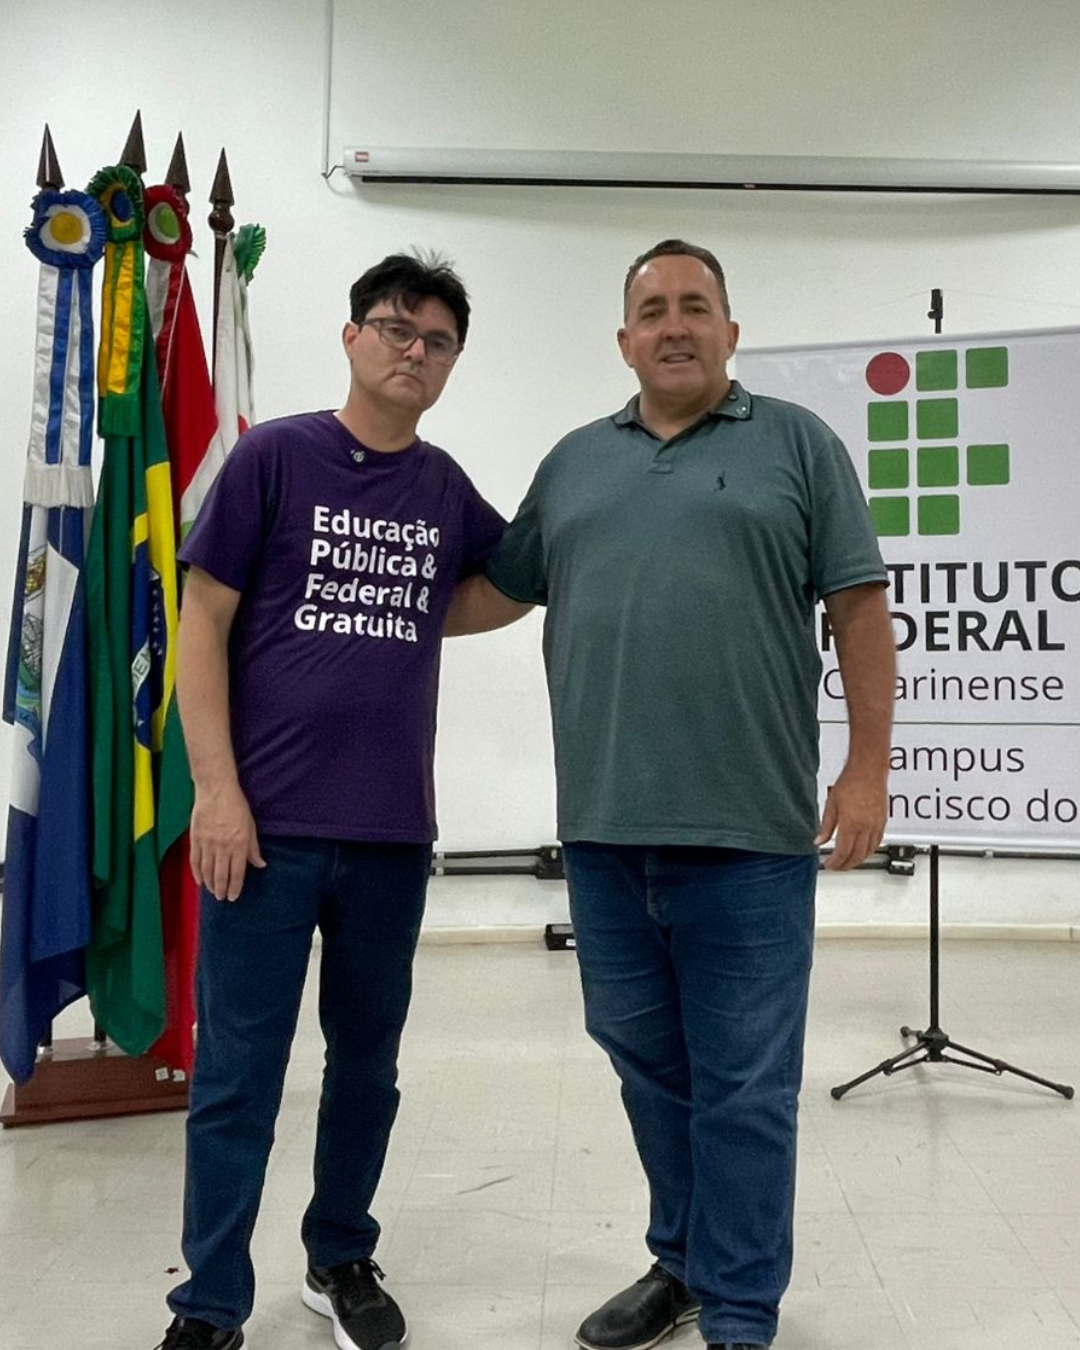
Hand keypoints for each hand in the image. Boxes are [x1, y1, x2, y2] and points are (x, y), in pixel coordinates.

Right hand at [189, 781, 265, 900]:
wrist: (216, 790)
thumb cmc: (236, 806)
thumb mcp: (251, 826)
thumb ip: (254, 848)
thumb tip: (261, 864)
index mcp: (239, 844)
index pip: (237, 873)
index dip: (235, 887)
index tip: (234, 897)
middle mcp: (223, 847)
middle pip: (220, 875)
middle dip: (221, 890)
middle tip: (222, 898)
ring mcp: (207, 843)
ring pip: (207, 870)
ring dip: (209, 884)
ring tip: (212, 892)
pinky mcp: (195, 838)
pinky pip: (195, 861)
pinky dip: (196, 873)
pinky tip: (199, 881)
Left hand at [815, 765, 887, 870]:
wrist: (868, 770)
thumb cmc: (851, 782)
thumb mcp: (831, 804)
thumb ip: (826, 826)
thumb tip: (818, 840)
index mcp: (851, 824)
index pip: (843, 852)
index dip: (835, 862)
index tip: (829, 864)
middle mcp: (866, 827)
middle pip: (857, 856)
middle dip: (845, 865)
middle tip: (836, 866)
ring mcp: (876, 825)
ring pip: (869, 852)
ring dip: (857, 860)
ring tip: (847, 861)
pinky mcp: (883, 822)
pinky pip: (877, 843)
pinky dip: (868, 851)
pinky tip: (862, 851)